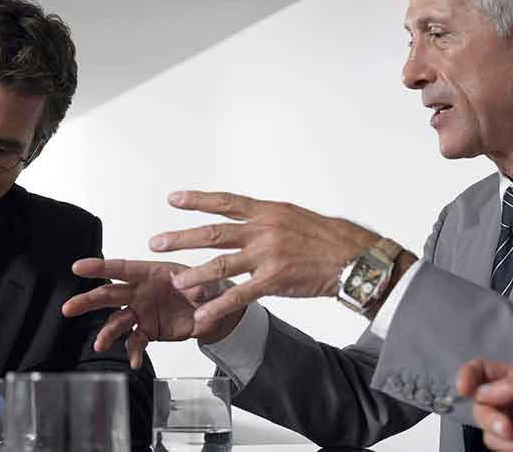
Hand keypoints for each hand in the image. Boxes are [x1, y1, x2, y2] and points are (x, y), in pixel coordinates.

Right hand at [63, 258, 243, 367]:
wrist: (214, 312)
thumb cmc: (206, 288)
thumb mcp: (207, 283)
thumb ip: (199, 287)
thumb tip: (195, 289)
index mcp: (151, 273)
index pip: (122, 268)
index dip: (100, 267)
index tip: (78, 267)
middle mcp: (141, 291)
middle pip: (109, 295)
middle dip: (88, 301)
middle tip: (68, 308)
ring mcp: (142, 312)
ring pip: (117, 322)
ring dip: (106, 333)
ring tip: (99, 345)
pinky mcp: (148, 330)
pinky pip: (135, 342)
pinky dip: (133, 352)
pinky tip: (134, 362)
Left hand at [149, 191, 399, 324]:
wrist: (356, 258)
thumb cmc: (330, 237)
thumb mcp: (295, 216)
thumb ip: (267, 219)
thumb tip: (248, 218)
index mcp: (268, 211)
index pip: (226, 202)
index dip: (198, 199)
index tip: (174, 198)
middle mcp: (264, 230)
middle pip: (213, 233)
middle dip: (181, 237)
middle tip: (156, 242)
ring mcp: (267, 256)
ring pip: (220, 265)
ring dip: (193, 274)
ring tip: (173, 281)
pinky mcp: (274, 281)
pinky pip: (239, 295)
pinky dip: (218, 306)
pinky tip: (202, 315)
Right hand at [457, 359, 512, 451]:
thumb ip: (511, 386)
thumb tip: (481, 392)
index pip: (483, 370)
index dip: (468, 376)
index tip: (464, 390)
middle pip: (480, 403)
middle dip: (490, 417)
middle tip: (507, 428)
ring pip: (487, 429)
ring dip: (509, 439)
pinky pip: (500, 447)